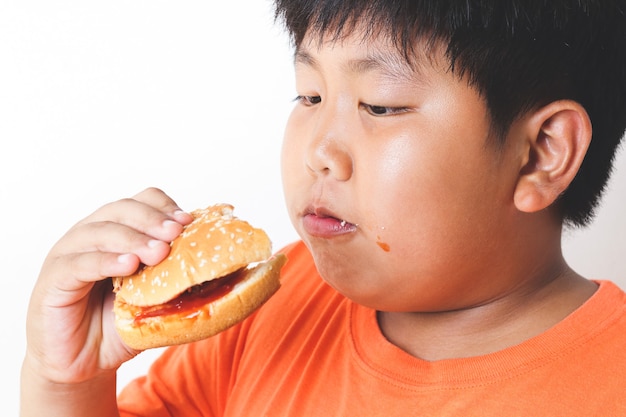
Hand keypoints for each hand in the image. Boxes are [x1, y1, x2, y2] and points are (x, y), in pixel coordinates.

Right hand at [22, 187, 192, 384]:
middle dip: (152, 219)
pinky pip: (79, 264)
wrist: (82, 363)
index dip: (164, 207)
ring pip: (100, 231)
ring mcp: (68, 254)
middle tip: (176, 232)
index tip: (189, 221)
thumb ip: (182, 282)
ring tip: (158, 252)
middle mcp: (91, 234)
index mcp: (118, 231)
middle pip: (121, 209)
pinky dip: (105, 261)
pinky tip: (128, 266)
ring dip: (133, 238)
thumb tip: (231, 273)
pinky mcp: (52, 280)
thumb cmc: (119, 325)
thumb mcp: (157, 300)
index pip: (141, 201)